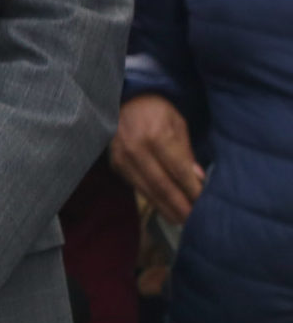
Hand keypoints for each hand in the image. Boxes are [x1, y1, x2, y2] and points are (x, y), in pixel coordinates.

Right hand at [111, 95, 201, 226]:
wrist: (123, 101)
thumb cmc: (157, 110)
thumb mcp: (178, 124)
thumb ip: (187, 152)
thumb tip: (198, 179)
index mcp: (155, 135)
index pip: (178, 170)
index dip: (192, 190)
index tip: (206, 205)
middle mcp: (136, 149)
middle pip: (162, 185)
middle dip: (180, 206)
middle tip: (195, 221)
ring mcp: (122, 158)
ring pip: (148, 190)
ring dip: (167, 208)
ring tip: (182, 220)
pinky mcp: (116, 165)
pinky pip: (137, 187)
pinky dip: (153, 200)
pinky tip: (165, 209)